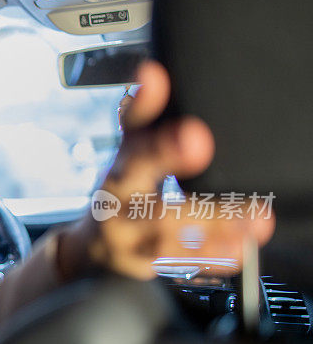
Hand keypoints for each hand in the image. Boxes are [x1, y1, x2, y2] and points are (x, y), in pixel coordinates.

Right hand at [57, 61, 274, 281]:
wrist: (89, 251)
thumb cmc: (117, 194)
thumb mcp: (125, 152)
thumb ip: (141, 114)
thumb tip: (151, 71)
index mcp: (118, 178)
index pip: (137, 158)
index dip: (163, 147)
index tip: (195, 135)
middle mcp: (122, 216)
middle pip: (158, 214)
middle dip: (202, 209)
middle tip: (248, 204)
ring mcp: (133, 249)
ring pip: (174, 247)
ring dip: (218, 235)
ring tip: (255, 222)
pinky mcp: (146, 271)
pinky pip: (181, 269)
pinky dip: (210, 260)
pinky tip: (237, 249)